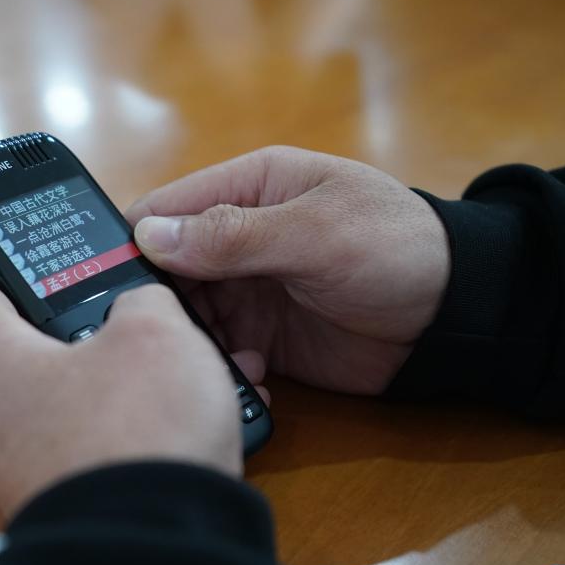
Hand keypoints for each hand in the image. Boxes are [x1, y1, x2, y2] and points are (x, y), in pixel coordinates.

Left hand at [0, 271, 253, 515]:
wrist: (156, 550)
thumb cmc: (138, 431)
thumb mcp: (157, 332)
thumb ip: (142, 301)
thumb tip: (140, 311)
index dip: (3, 267)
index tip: (40, 263)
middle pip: (30, 354)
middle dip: (88, 332)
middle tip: (134, 319)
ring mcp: (28, 473)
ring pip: (73, 407)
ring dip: (124, 388)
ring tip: (182, 376)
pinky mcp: (66, 508)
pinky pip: (96, 454)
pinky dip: (134, 436)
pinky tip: (186, 429)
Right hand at [126, 146, 449, 394]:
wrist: (456, 317)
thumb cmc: (395, 250)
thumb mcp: (316, 233)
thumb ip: (233, 235)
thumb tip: (148, 235)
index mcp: (250, 188)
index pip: (167, 209)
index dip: (133, 243)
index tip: (108, 286)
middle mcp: (239, 237)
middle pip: (167, 269)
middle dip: (160, 304)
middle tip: (160, 339)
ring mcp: (250, 289)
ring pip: (188, 316)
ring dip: (193, 341)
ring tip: (217, 359)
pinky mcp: (264, 336)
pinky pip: (220, 352)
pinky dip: (222, 366)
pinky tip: (250, 375)